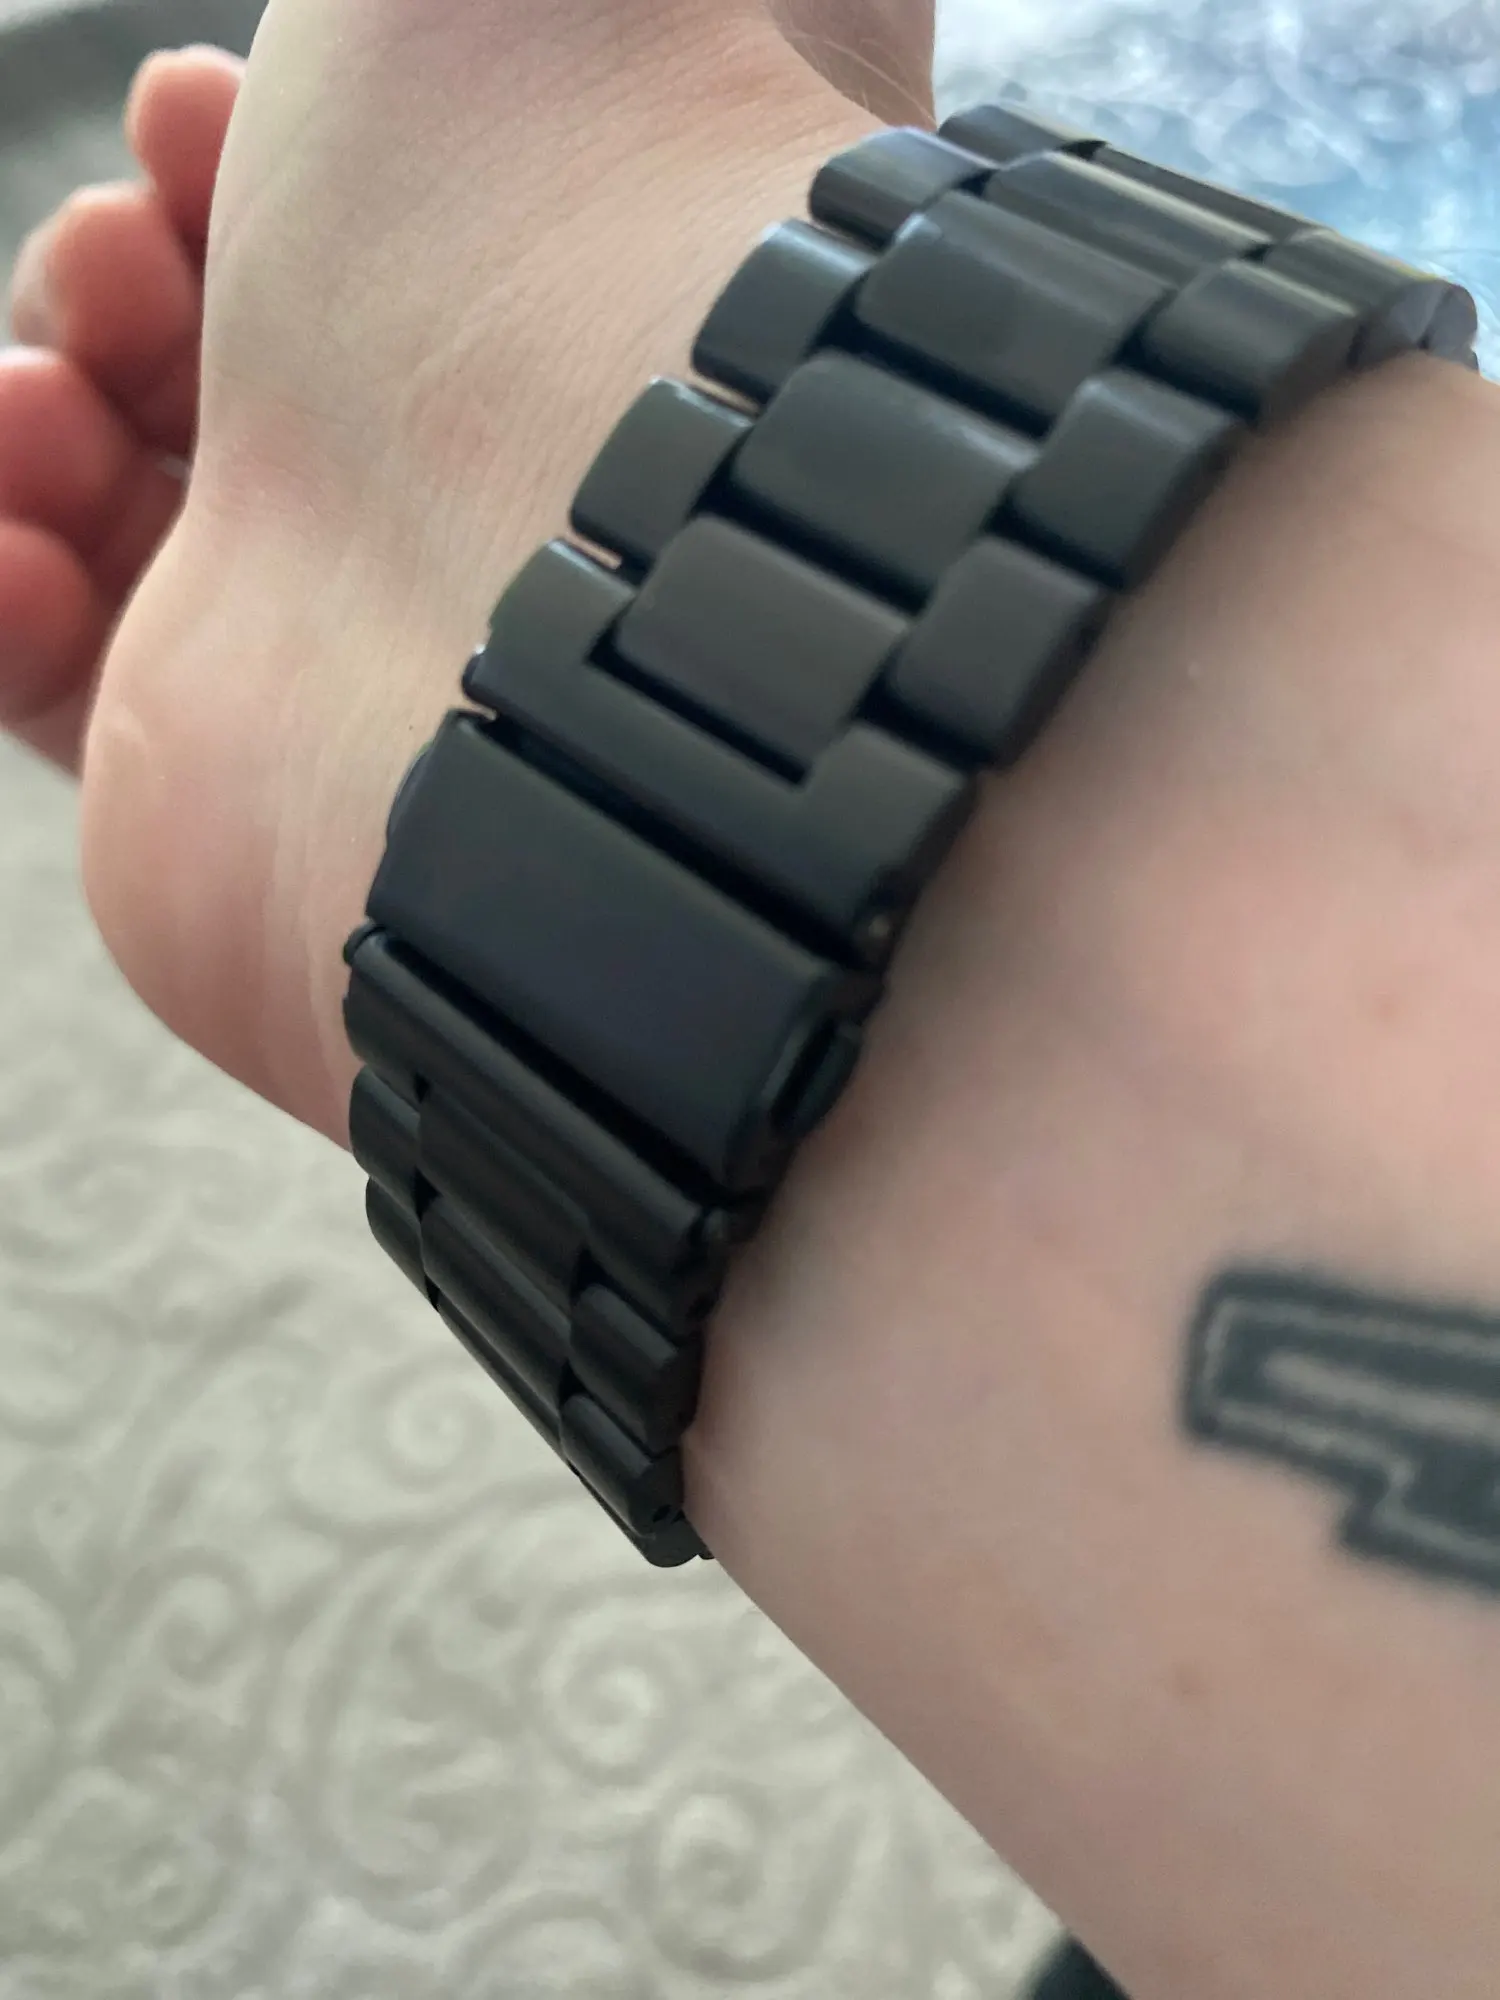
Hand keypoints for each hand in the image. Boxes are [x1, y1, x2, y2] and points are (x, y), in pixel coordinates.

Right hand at [0, 2, 917, 1132]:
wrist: (589, 551)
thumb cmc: (573, 216)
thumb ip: (412, 29)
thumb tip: (326, 65)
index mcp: (511, 300)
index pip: (322, 242)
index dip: (224, 166)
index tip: (198, 113)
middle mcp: (437, 470)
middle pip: (201, 374)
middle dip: (117, 285)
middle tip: (135, 261)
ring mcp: (338, 624)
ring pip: (112, 515)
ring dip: (37, 424)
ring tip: (56, 405)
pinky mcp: (232, 766)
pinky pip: (60, 678)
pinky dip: (3, 598)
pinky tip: (25, 557)